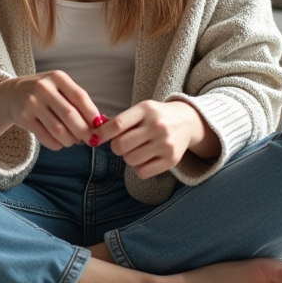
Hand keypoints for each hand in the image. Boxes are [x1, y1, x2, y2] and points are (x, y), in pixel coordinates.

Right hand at [0, 71, 99, 150]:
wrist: (12, 93)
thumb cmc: (45, 92)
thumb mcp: (60, 87)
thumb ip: (79, 101)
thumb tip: (103, 121)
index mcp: (57, 78)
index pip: (80, 97)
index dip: (93, 115)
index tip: (100, 127)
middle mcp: (43, 88)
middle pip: (70, 116)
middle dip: (84, 132)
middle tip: (90, 140)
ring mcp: (31, 103)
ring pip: (58, 130)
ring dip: (70, 140)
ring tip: (74, 141)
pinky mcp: (23, 117)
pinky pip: (45, 138)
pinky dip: (57, 145)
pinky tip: (60, 143)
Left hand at [94, 101, 217, 178]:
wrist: (187, 122)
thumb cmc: (156, 117)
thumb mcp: (141, 110)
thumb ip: (120, 121)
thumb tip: (94, 133)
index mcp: (146, 109)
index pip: (117, 125)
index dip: (101, 134)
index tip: (95, 139)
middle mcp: (157, 126)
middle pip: (121, 145)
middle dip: (117, 147)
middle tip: (123, 144)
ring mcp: (166, 144)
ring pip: (130, 160)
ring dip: (129, 157)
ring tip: (137, 149)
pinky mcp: (172, 160)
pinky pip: (142, 172)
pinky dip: (139, 168)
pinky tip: (146, 158)